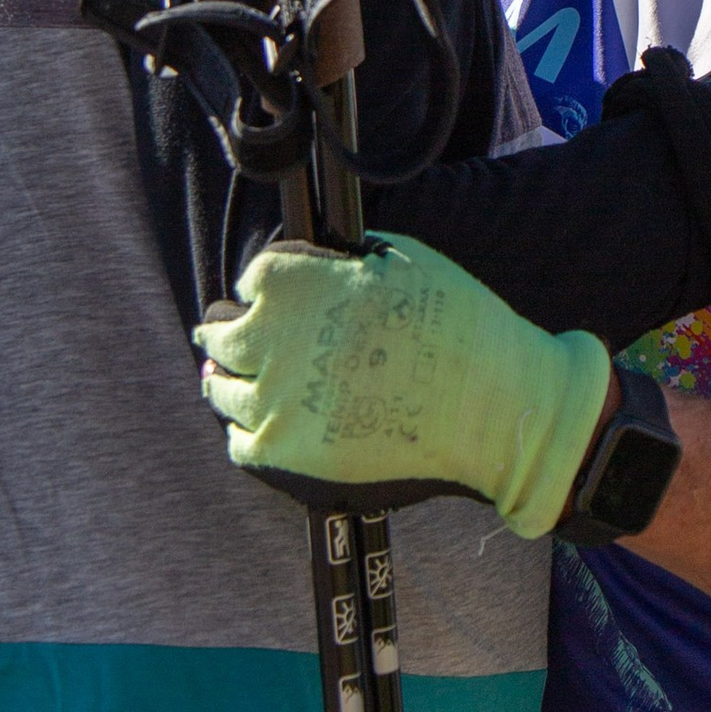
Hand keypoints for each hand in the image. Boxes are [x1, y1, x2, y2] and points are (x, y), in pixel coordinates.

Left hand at [197, 233, 614, 536]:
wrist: (491, 407)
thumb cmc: (459, 328)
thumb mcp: (405, 262)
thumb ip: (347, 260)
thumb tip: (322, 266)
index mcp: (300, 285)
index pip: (256, 277)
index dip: (266, 283)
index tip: (269, 292)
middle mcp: (274, 340)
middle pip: (222, 333)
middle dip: (226, 331)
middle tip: (219, 334)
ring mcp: (274, 400)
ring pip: (222, 387)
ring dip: (226, 378)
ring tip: (224, 378)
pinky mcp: (285, 451)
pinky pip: (241, 440)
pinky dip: (246, 429)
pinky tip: (256, 424)